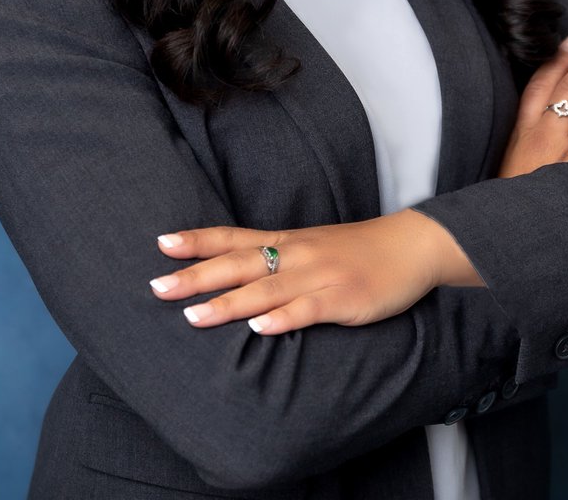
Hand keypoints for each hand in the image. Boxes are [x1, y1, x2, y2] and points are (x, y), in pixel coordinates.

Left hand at [147, 209, 478, 334]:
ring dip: (229, 302)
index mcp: (286, 241)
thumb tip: (229, 272)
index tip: (161, 244)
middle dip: (197, 276)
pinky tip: (260, 330)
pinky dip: (283, 319)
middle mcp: (297, 254)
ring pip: (266, 288)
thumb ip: (274, 257)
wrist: (411, 246)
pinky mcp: (344, 298)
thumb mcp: (310, 247)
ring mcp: (320, 275)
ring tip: (194, 317)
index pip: (233, 237)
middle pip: (239, 263)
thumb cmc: (356, 251)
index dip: (198, 241)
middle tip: (157, 287)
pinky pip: (310, 310)